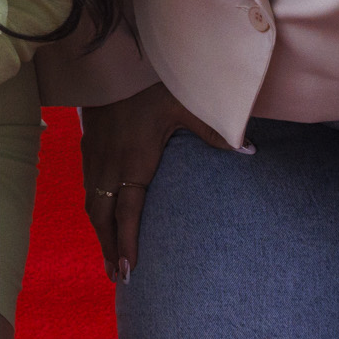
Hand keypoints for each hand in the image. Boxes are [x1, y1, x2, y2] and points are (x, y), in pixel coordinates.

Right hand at [76, 81, 227, 282]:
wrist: (109, 61)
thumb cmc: (150, 83)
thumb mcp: (186, 103)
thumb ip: (215, 130)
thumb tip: (250, 149)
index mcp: (134, 162)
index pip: (128, 212)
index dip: (127, 243)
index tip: (129, 269)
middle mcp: (109, 165)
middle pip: (102, 217)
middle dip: (108, 248)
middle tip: (117, 277)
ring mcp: (94, 156)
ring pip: (91, 204)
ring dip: (100, 232)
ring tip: (109, 257)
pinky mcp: (88, 146)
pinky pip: (88, 188)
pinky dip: (94, 210)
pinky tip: (101, 217)